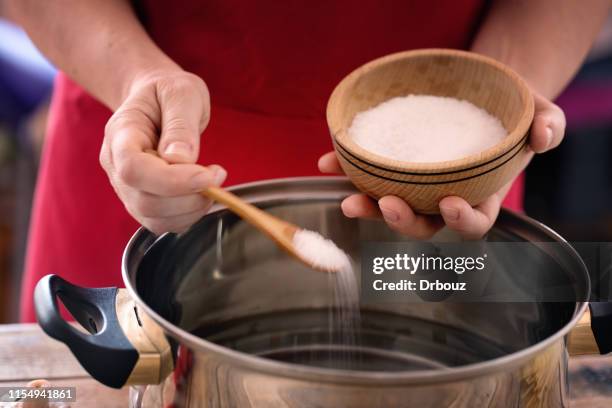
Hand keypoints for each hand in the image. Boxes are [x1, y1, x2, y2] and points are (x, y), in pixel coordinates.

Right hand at [100, 70, 225, 234]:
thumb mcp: (182, 93)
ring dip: (192, 208)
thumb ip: (181, 124)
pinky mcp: (143, 201)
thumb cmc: (168, 92)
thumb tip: (181, 159)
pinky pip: (163, 223)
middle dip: (190, 196)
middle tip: (217, 174)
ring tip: (211, 181)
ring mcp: (127, 187)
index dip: (172, 181)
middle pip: (145, 201)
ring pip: (154, 218)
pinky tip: (201, 193)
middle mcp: (116, 165)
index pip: (134, 170)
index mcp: (120, 134)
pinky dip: (188, 215)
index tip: (208, 175)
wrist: (156, 99)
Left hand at [318, 92, 564, 238]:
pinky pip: (369, 175)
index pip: (473, 223)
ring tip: (347, 197)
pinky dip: (347, 171)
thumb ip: (548, 124)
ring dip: (367, 206)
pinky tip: (327, 163)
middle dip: (403, 221)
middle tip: (386, 205)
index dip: (461, 221)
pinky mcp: (394, 166)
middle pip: (423, 224)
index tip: (449, 204)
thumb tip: (543, 135)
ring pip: (390, 207)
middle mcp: (445, 197)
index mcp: (481, 194)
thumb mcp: (541, 111)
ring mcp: (416, 184)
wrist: (482, 92)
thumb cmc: (514, 110)